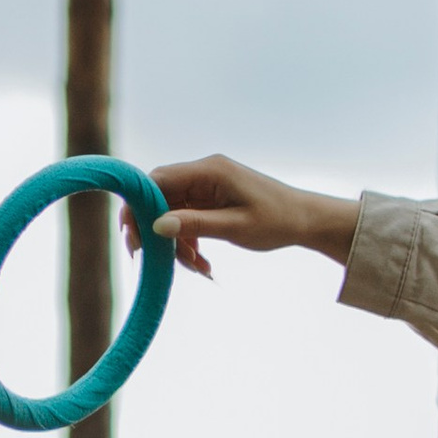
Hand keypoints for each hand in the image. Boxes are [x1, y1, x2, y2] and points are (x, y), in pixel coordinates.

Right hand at [145, 155, 356, 280]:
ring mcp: (207, 186)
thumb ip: (195, 225)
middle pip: (161, 197)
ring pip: (173, 212)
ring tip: (197, 266)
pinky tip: (204, 262)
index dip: (139, 206)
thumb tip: (157, 226)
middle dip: (156, 230)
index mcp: (209, 171)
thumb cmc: (277, 221)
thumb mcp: (235, 227)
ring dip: (177, 242)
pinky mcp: (212, 199)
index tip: (131, 234)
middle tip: (152, 259)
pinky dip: (190, 240)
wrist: (305, 220)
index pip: (158, 180)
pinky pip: (188, 218)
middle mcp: (204, 173)